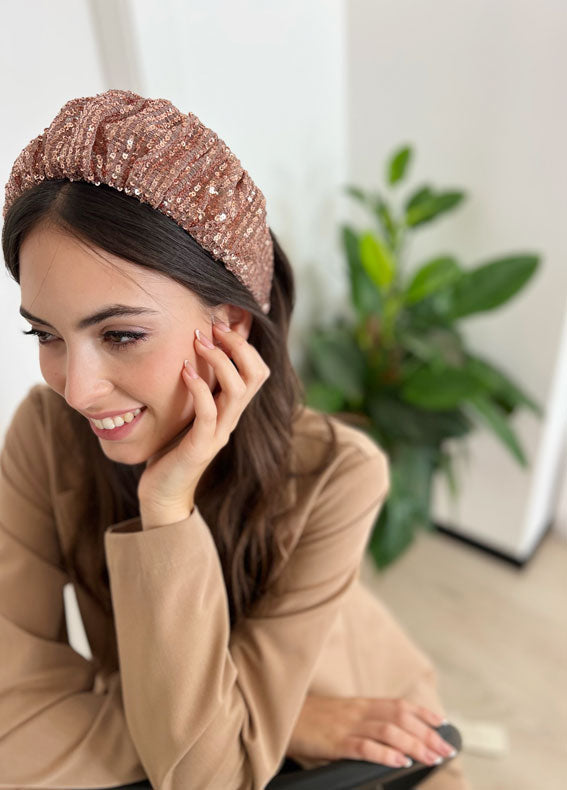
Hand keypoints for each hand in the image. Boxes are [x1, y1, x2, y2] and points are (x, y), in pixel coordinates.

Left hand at [137, 321, 269, 524]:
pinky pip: (208, 412)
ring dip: (220, 361)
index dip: (245, 344)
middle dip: (239, 345)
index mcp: (231, 409)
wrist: (163, 493)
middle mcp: (232, 419)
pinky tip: (184, 370)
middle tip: (214, 327)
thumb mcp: (188, 412)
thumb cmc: (171, 449)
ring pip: (238, 390)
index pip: (257, 370)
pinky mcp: (201, 446)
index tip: (220, 323)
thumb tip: (188, 351)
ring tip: (200, 342)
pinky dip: (199, 387)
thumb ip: (197, 389)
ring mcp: (219, 433)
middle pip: (257, 375)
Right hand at [286, 695, 455, 768]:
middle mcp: (358, 711)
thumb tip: (390, 743)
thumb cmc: (311, 721)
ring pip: (389, 731)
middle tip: (446, 749)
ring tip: (432, 757)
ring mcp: (347, 726)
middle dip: (427, 734)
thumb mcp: (341, 718)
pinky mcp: (335, 742)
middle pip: (400, 718)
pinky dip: (386, 754)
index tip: (443, 723)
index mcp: (361, 704)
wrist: (281, 715)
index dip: (423, 713)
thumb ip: (363, 726)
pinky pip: (365, 747)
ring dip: (414, 744)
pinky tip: (401, 762)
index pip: (399, 705)